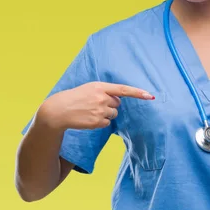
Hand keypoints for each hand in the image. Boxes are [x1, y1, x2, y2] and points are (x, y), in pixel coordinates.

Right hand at [35, 81, 154, 130]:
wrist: (59, 110)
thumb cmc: (75, 97)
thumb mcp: (89, 88)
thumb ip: (104, 91)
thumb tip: (118, 100)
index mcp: (100, 86)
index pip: (123, 89)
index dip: (138, 93)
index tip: (150, 95)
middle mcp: (102, 98)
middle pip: (118, 104)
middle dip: (110, 105)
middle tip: (95, 104)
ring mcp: (100, 110)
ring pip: (113, 114)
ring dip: (106, 114)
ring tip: (90, 111)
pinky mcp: (97, 122)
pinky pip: (107, 123)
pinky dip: (100, 122)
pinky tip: (89, 118)